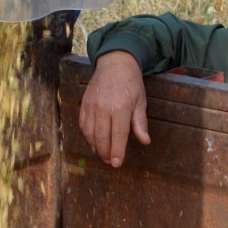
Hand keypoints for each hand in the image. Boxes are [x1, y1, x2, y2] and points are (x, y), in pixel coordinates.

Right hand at [80, 51, 150, 166]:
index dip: (117, 152)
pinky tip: (94, 140)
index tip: (117, 164)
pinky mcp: (84, 104)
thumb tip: (145, 141)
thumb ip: (140, 123)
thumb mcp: (141, 102)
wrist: (115, 63)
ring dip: (96, 147)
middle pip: (102, 138)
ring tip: (103, 153)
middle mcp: (104, 108)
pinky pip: (83, 125)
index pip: (118, 136)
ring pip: (90, 134)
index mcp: (121, 108)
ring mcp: (91, 106)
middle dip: (106, 153)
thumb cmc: (130, 83)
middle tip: (110, 161)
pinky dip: (88, 136)